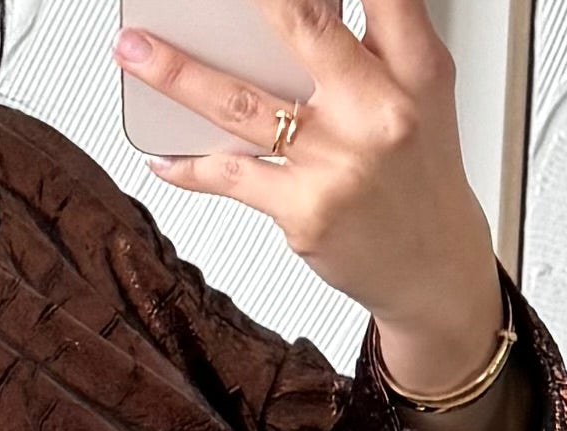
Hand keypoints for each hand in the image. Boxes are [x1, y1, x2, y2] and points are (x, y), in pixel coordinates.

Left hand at [112, 0, 507, 396]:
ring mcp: (337, 162)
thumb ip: (370, 41)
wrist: (432, 267)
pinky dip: (189, 166)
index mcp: (415, 67)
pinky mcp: (304, 212)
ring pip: (241, 103)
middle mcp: (378, 110)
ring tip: (134, 51)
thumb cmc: (416, 173)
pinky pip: (231, 177)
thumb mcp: (417, 92)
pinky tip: (162, 155)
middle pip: (301, 25)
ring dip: (176, 74)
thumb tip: (296, 8)